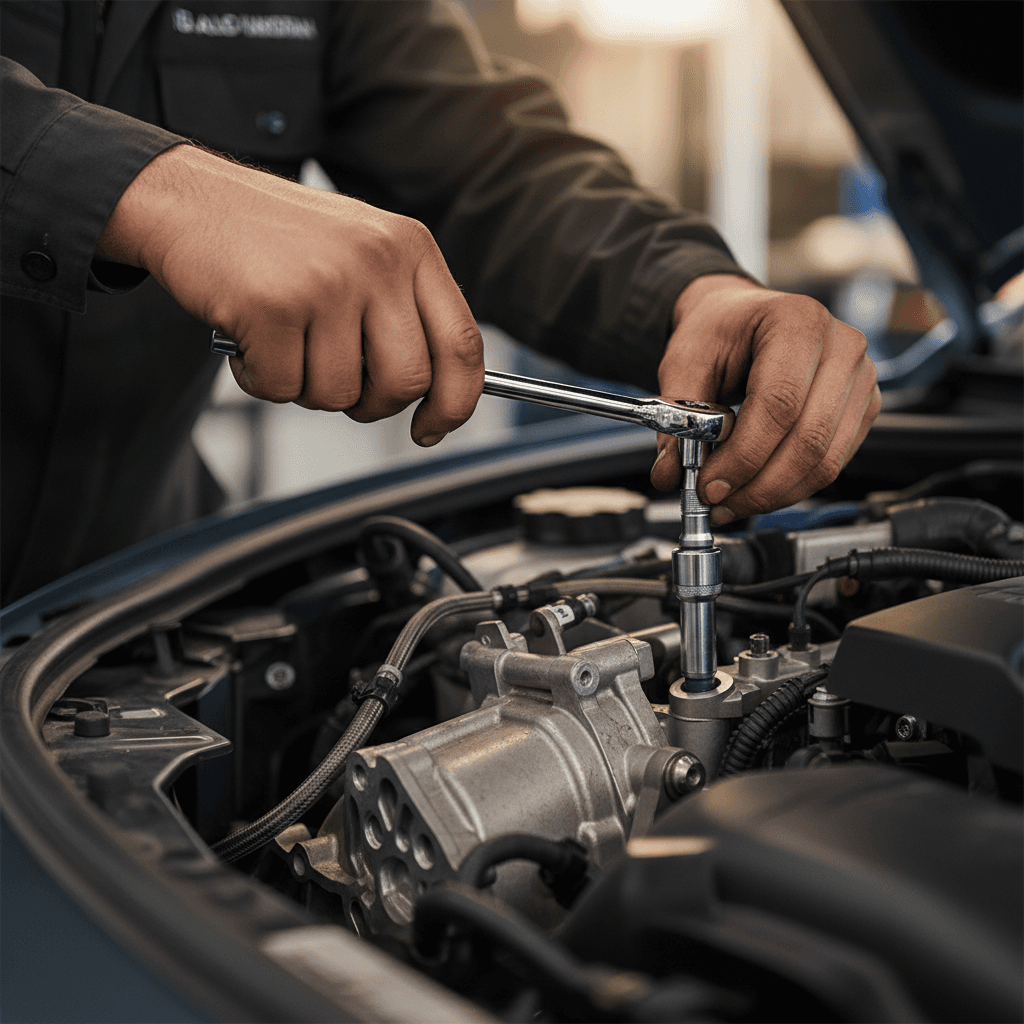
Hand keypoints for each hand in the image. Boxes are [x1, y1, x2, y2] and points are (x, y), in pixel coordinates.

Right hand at [96, 145, 483, 445]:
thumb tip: (433, 393)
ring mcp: (327, 281)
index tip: (431, 428)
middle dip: (371, 404)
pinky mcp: (272, 305)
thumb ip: (402, 312)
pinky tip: (248, 341)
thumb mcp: (362, 254)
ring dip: (305, 388)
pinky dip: (260, 380)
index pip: (462, 344)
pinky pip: (282, 387)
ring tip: (282, 344)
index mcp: (411, 248)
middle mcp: (378, 260)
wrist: (188, 199)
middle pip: (406, 381)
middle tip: (338, 386)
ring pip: (340, 393)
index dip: (455, 402)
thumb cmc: (278, 242)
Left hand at [650, 274, 880, 524]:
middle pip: (808, 439)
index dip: (744, 455)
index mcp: (797, 321)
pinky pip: (831, 463)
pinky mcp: (862, 407)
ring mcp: (860, 378)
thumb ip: (676, 418)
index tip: (709, 486)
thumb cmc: (720, 332)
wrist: (743, 318)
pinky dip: (791, 487)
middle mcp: (841, 346)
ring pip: (824, 460)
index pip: (779, 403)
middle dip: (758, 485)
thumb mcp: (685, 362)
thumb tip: (671, 474)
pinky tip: (756, 489)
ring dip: (774, 494)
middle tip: (717, 503)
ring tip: (731, 502)